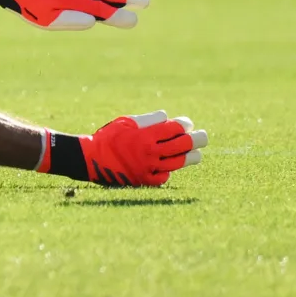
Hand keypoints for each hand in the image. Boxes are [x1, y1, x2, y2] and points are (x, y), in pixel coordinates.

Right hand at [84, 111, 204, 186]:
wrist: (91, 159)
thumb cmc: (108, 137)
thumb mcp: (125, 122)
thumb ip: (148, 120)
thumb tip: (167, 117)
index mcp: (146, 136)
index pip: (173, 129)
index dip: (183, 125)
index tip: (188, 124)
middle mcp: (150, 152)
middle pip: (181, 146)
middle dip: (196, 140)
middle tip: (204, 137)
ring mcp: (149, 168)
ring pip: (178, 163)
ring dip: (190, 157)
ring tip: (197, 154)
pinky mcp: (145, 180)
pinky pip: (164, 176)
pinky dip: (169, 170)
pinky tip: (171, 165)